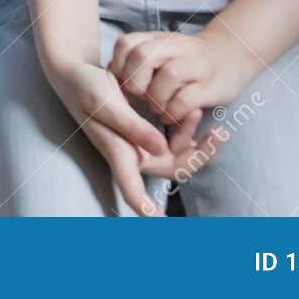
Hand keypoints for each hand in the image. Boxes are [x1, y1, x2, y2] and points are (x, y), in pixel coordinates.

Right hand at [45, 58, 217, 216]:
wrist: (78, 73)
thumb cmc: (86, 89)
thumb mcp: (106, 104)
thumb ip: (133, 126)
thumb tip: (161, 148)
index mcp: (119, 154)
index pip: (134, 192)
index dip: (147, 211)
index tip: (162, 226)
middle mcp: (134, 154)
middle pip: (174, 169)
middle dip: (200, 156)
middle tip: (219, 135)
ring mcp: (143, 143)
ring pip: (179, 153)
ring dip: (197, 139)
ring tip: (204, 113)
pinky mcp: (148, 130)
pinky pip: (176, 136)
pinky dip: (187, 126)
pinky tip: (194, 110)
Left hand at [109, 27, 256, 124]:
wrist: (231, 55)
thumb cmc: (186, 59)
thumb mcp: (161, 51)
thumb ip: (138, 59)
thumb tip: (110, 75)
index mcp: (158, 39)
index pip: (126, 43)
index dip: (119, 65)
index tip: (124, 81)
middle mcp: (176, 47)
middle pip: (143, 55)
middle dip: (135, 81)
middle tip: (140, 96)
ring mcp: (196, 65)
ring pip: (169, 75)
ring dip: (157, 98)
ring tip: (157, 108)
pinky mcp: (211, 86)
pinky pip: (187, 99)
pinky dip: (174, 111)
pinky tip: (172, 115)